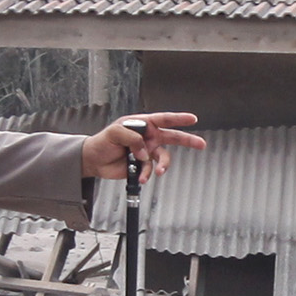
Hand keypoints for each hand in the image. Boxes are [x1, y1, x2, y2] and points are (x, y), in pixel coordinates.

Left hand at [82, 112, 204, 183]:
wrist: (94, 161)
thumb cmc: (102, 142)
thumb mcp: (114, 133)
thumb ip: (132, 138)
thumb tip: (144, 150)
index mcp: (142, 124)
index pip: (163, 119)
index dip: (178, 118)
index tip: (192, 119)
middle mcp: (147, 137)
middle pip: (172, 137)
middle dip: (188, 140)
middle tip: (201, 144)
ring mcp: (146, 151)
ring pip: (163, 158)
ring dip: (162, 166)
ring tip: (158, 172)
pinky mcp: (142, 165)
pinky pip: (150, 170)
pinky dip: (147, 174)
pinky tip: (140, 177)